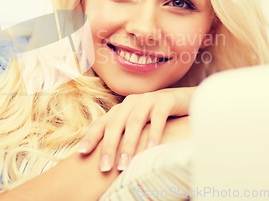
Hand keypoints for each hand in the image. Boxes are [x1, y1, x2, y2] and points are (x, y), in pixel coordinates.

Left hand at [77, 86, 194, 171]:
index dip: (91, 137)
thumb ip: (125, 136)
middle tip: (105, 168)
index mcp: (121, 108)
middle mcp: (131, 102)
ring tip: (124, 165)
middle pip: (115, 125)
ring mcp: (147, 100)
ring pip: (134, 123)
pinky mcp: (165, 101)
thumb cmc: (159, 118)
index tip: (81, 153)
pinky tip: (150, 149)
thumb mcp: (140, 126)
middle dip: (108, 147)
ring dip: (128, 145)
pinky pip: (157, 118)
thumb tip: (110, 160)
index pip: (102, 122)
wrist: (186, 100)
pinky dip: (153, 134)